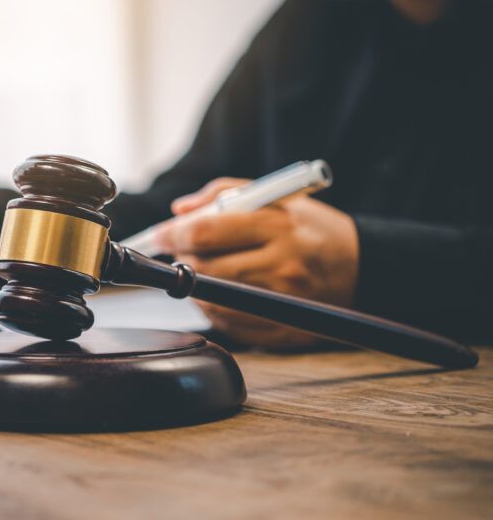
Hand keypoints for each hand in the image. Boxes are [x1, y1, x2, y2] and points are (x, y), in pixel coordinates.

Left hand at [150, 178, 359, 348]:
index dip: (173, 234)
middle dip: (180, 259)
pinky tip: (217, 293)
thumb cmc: (311, 228)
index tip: (160, 234)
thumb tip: (180, 211)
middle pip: (205, 268)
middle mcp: (281, 264)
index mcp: (278, 226)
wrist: (364, 266)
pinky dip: (213, 309)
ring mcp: (282, 301)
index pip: (206, 232)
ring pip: (213, 299)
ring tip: (198, 270)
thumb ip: (223, 193)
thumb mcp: (276, 196)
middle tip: (176, 251)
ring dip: (193, 286)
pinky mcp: (284, 329)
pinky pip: (231, 325)